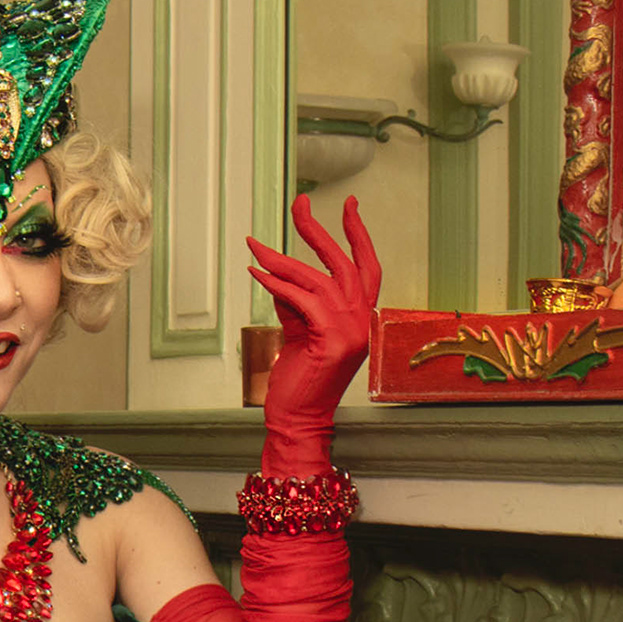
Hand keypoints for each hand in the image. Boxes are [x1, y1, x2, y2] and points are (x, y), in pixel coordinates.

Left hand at [245, 193, 380, 472]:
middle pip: (344, 263)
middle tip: (300, 203)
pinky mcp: (331, 342)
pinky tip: (257, 274)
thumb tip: (278, 270)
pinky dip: (277, 284)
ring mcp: (351, 331)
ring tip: (255, 246)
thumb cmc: (299, 378)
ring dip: (281, 260)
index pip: (367, 266)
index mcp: (363, 317)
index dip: (359, 234)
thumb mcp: (301, 330)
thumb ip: (297, 300)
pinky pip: (302, 301)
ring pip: (316, 280)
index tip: (350, 204)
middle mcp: (363, 321)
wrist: (299, 418)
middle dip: (319, 230)